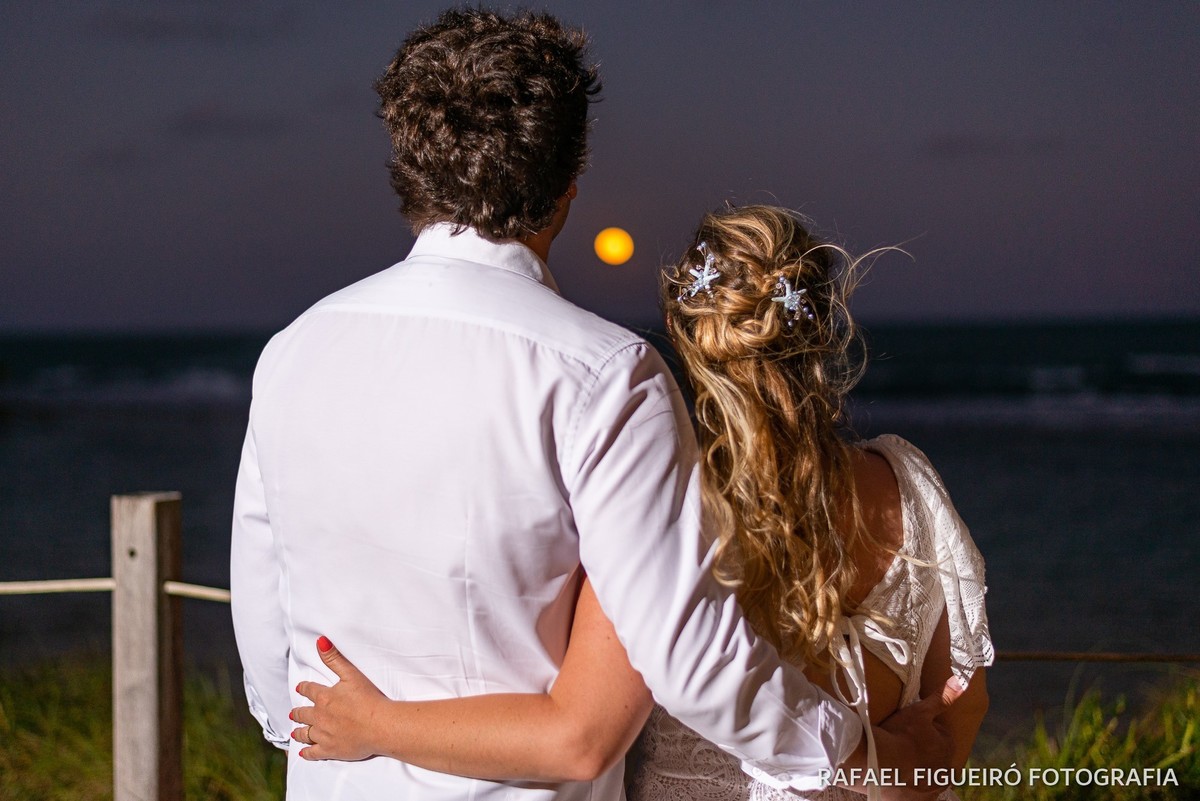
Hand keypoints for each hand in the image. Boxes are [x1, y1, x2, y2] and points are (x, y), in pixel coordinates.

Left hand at [290, 636, 389, 760]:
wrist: (379, 725)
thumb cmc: (368, 699)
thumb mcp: (351, 674)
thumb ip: (334, 658)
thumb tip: (320, 642)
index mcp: (324, 697)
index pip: (309, 690)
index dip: (304, 688)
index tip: (300, 688)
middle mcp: (319, 716)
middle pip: (303, 714)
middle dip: (298, 713)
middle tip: (294, 713)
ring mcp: (323, 734)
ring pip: (305, 734)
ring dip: (299, 732)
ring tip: (295, 732)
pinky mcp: (330, 749)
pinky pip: (313, 752)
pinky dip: (307, 752)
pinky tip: (304, 752)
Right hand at [872, 676, 963, 800]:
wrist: (877, 761)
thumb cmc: (900, 734)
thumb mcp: (920, 712)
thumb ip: (942, 698)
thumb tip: (962, 681)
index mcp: (947, 751)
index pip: (941, 739)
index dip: (926, 733)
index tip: (911, 730)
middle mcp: (943, 774)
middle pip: (934, 761)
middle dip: (923, 754)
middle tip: (902, 745)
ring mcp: (929, 790)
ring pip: (925, 778)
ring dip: (916, 772)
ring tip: (897, 763)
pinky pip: (914, 796)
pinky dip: (908, 790)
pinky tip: (896, 780)